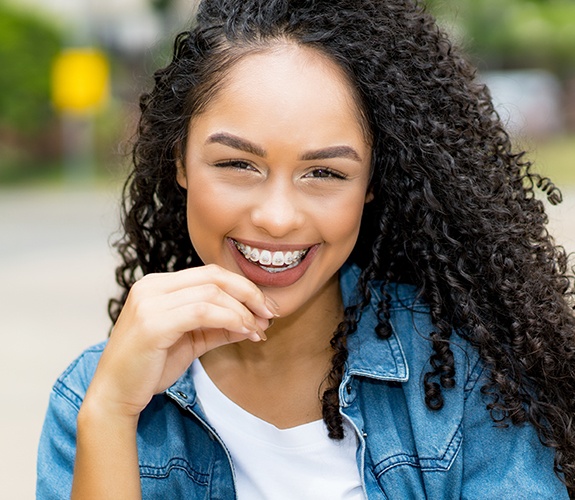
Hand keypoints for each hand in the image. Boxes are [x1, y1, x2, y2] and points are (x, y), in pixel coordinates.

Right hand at [82, 264, 277, 419]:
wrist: (114, 395)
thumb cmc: (149, 367)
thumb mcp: (191, 341)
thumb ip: (220, 327)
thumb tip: (255, 322)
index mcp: (158, 285)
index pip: (209, 274)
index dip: (242, 286)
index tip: (264, 306)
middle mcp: (152, 286)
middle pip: (213, 276)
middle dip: (248, 293)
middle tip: (269, 313)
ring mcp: (150, 302)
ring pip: (211, 293)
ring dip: (242, 311)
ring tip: (258, 329)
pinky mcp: (152, 322)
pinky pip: (202, 312)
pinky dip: (230, 319)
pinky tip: (245, 332)